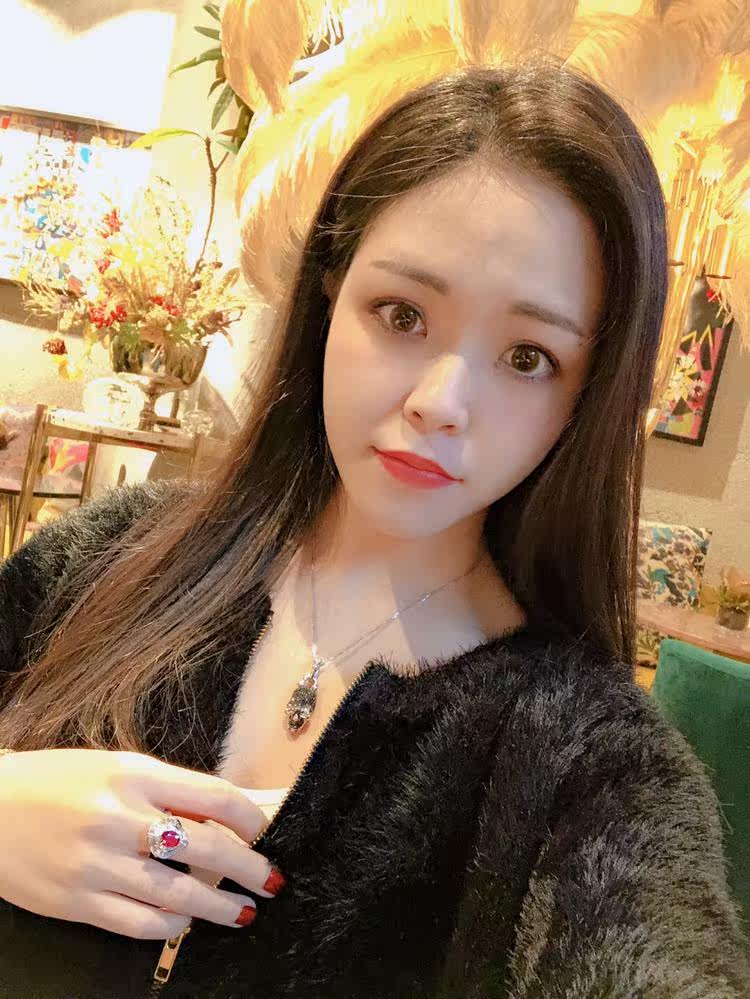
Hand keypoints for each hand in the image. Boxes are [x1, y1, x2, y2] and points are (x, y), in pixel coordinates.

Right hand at [0, 749, 284, 938]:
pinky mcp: (76, 901)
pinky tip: (186, 922)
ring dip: (219, 907)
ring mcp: (97, 863)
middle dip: (248, 867)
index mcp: (134, 774)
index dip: (250, 819)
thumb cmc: (58, 782)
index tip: (265, 832)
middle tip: (271, 880)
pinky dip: (171, 925)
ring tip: (244, 912)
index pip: (213, 796)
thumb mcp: (116, 767)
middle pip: (206, 847)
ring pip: (177, 893)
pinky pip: (138, 922)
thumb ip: (167, 789)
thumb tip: (227, 809)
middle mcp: (119, 816)